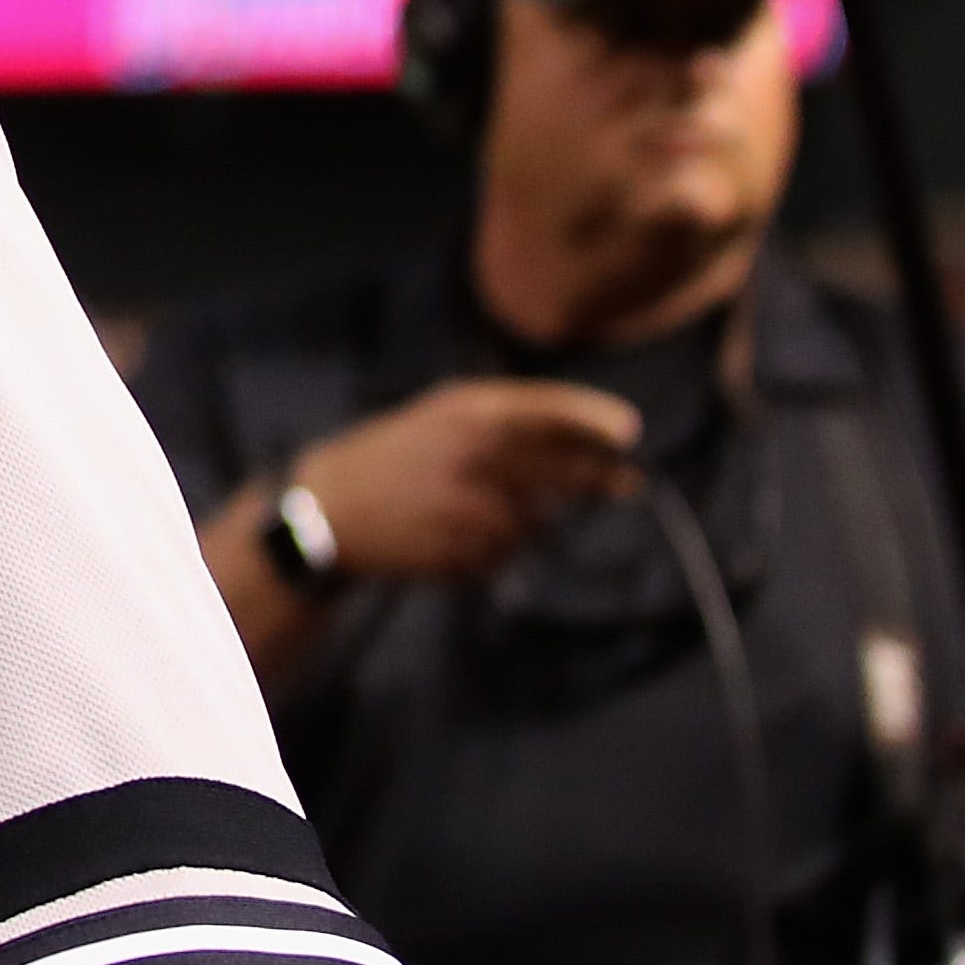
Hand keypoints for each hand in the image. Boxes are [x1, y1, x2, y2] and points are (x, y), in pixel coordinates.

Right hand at [293, 377, 644, 581]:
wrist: (333, 507)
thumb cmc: (398, 451)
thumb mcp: (444, 414)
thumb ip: (512, 417)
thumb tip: (598, 439)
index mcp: (468, 413)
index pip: (551, 412)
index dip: (597, 421)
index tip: (631, 432)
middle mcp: (476, 456)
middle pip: (567, 471)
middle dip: (602, 479)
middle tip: (626, 484)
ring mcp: (472, 508)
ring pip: (542, 519)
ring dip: (535, 515)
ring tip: (483, 505)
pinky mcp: (467, 552)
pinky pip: (511, 552)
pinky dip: (502, 545)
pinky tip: (462, 530)